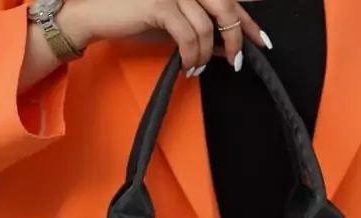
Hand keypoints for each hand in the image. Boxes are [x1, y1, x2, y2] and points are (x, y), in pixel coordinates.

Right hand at [66, 0, 268, 71]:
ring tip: (196, 68)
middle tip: (236, 62)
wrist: (97, 14)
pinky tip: (187, 67)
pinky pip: (188, 35)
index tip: (262, 41)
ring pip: (206, 27)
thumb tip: (228, 49)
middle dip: (236, 38)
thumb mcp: (175, 25)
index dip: (248, 21)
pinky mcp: (159, 3)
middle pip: (225, 7)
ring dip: (205, 55)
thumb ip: (202, 32)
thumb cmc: (135, 18)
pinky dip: (191, 55)